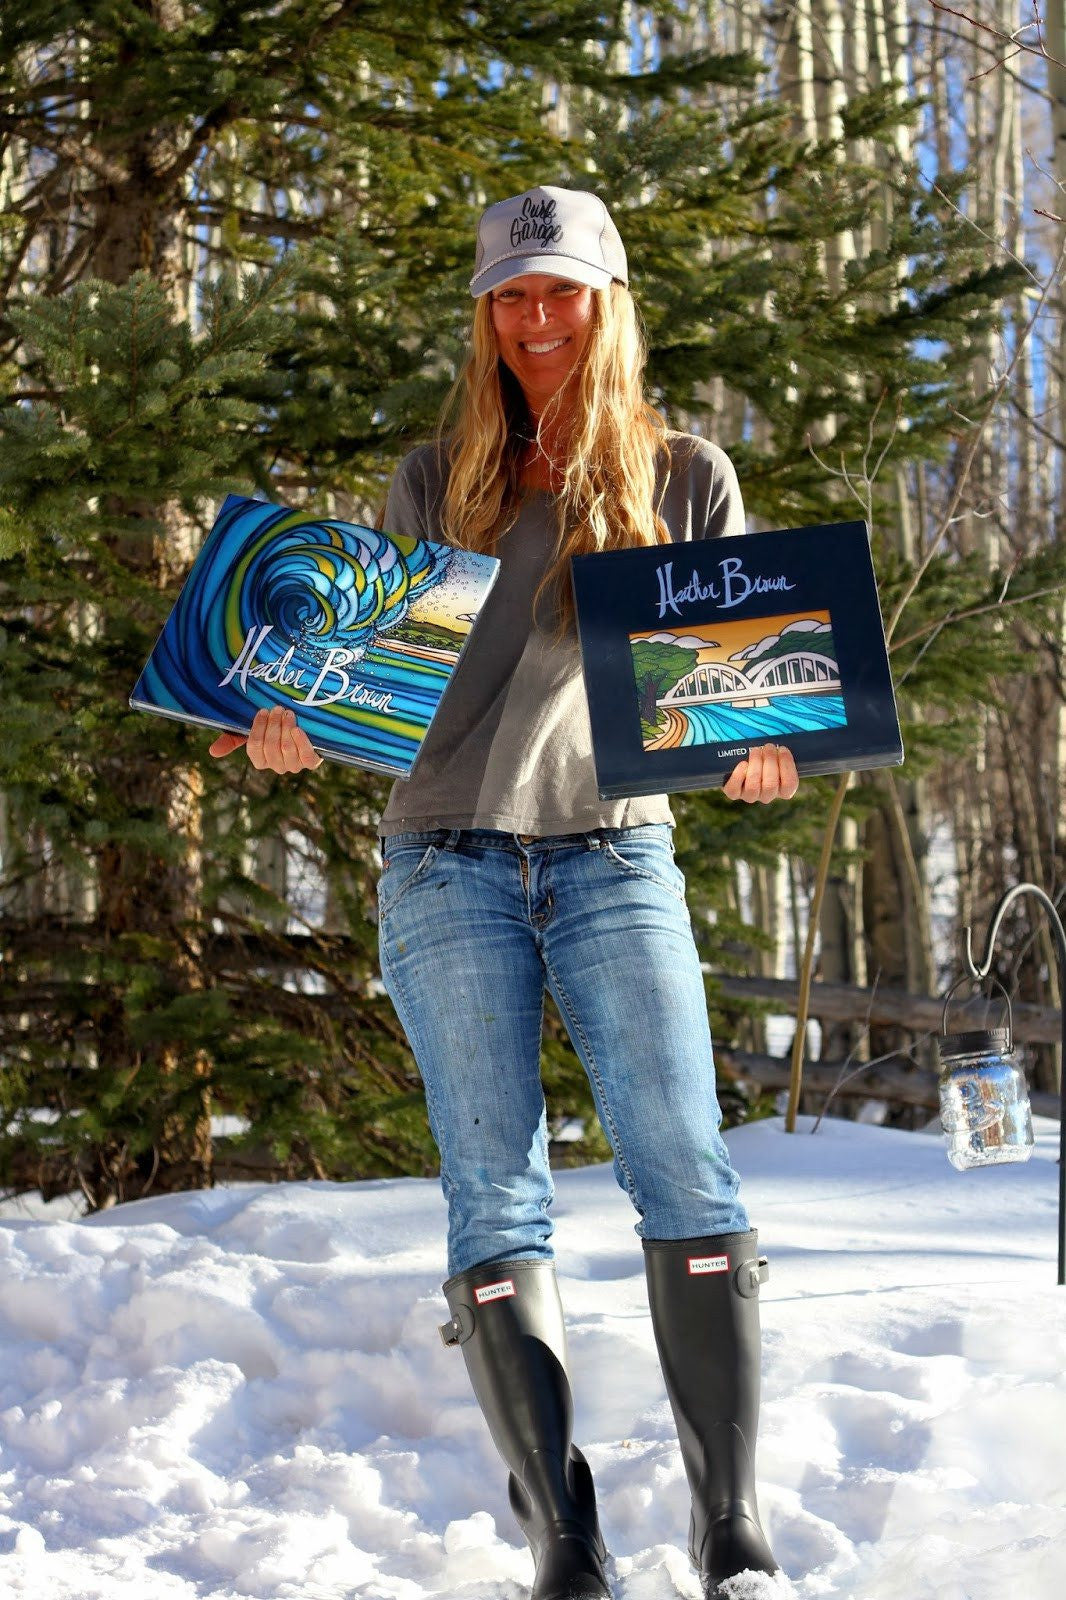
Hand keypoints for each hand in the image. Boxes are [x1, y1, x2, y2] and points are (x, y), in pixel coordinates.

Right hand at [208, 706, 322, 772]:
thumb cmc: (273, 732)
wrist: (303, 732)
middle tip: (277, 708)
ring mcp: (293, 766)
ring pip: (286, 748)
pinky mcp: (310, 763)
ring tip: (287, 713)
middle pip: (271, 746)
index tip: (262, 711)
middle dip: (274, 725)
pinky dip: (302, 742)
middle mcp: (276, 766)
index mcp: (260, 760)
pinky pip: (306, 758)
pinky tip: (298, 729)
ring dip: (286, 728)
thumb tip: (212, 752)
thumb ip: (232, 740)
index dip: (258, 729)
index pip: (254, 748)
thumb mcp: (251, 732)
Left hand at [722, 742, 798, 803]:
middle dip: (770, 761)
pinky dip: (738, 775)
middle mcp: (767, 795)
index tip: (782, 749)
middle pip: (771, 785)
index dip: (787, 766)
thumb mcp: (779, 752)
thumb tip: (786, 745)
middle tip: (768, 746)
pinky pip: (734, 790)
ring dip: (755, 766)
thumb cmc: (766, 753)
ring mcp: (750, 795)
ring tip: (755, 751)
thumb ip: (784, 751)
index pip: (790, 785)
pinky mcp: (734, 793)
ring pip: (753, 787)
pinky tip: (743, 763)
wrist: (744, 757)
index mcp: (783, 789)